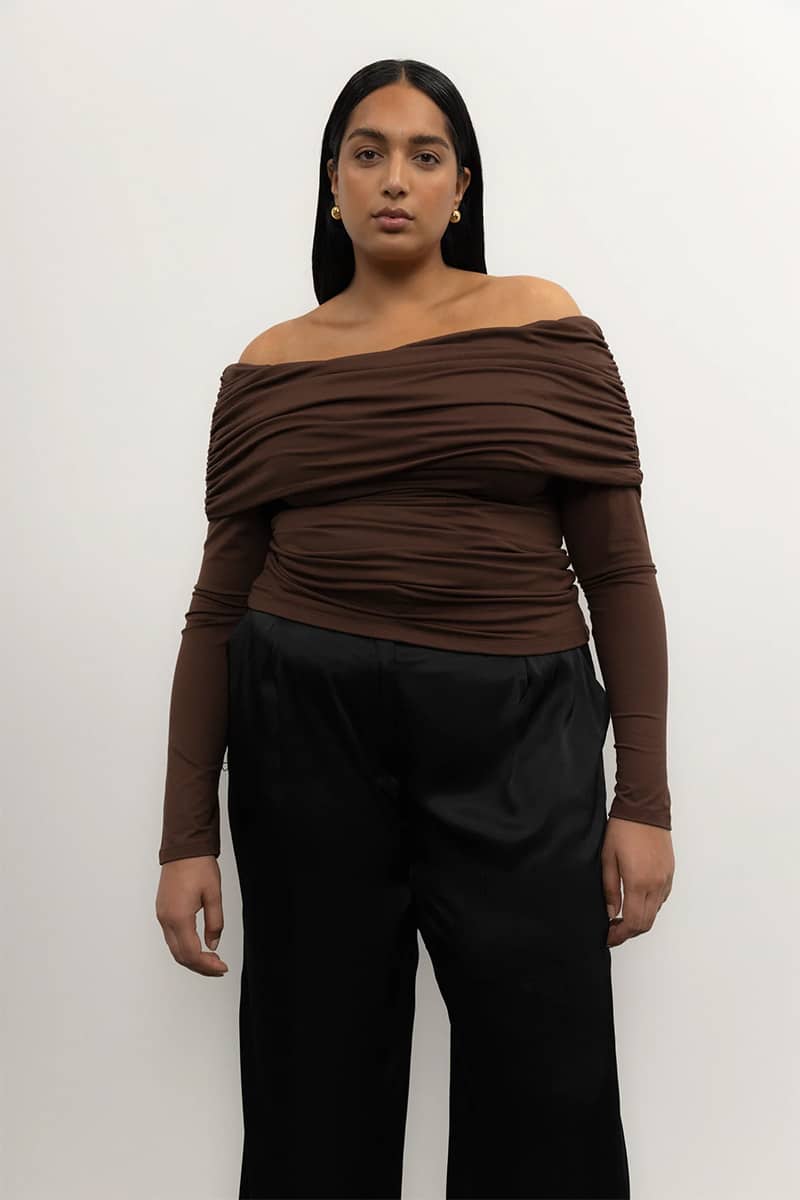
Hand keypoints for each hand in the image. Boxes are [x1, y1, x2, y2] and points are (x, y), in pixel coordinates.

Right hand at [155, 856, 228, 975]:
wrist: (183, 848)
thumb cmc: (198, 866)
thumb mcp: (214, 894)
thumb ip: (215, 922)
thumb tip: (213, 944)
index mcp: (179, 917)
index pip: (191, 953)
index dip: (207, 965)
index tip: (222, 968)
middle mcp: (166, 919)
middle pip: (180, 956)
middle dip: (200, 966)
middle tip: (218, 968)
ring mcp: (162, 915)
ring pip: (174, 948)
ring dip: (191, 958)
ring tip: (211, 960)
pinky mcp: (162, 910)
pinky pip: (171, 937)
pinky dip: (184, 947)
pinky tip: (198, 946)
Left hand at [602, 818, 674, 946]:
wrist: (645, 808)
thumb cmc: (623, 830)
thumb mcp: (607, 858)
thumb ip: (609, 889)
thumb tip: (610, 912)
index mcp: (638, 882)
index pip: (632, 922)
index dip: (620, 935)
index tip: (609, 937)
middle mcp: (656, 884)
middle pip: (646, 922)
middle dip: (629, 932)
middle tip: (613, 931)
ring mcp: (665, 879)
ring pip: (655, 912)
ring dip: (640, 920)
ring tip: (622, 917)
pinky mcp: (670, 873)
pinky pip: (661, 899)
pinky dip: (649, 907)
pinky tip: (636, 901)